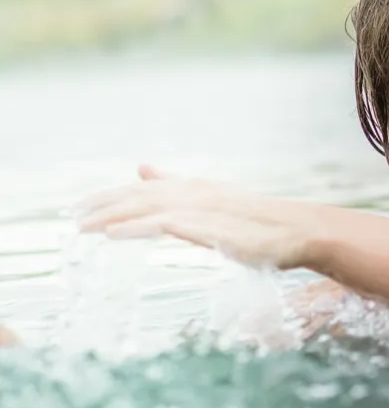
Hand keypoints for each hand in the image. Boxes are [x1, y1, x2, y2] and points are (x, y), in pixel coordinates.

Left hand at [79, 166, 324, 269]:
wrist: (299, 232)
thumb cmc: (262, 225)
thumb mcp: (218, 205)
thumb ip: (181, 189)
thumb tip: (145, 171)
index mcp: (197, 188)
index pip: (143, 190)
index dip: (110, 196)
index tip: (80, 207)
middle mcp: (195, 193)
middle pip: (138, 196)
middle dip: (102, 204)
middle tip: (69, 215)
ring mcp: (202, 208)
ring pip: (145, 208)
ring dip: (110, 217)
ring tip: (80, 228)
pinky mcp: (209, 226)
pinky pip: (164, 225)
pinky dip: (136, 228)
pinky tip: (113, 235)